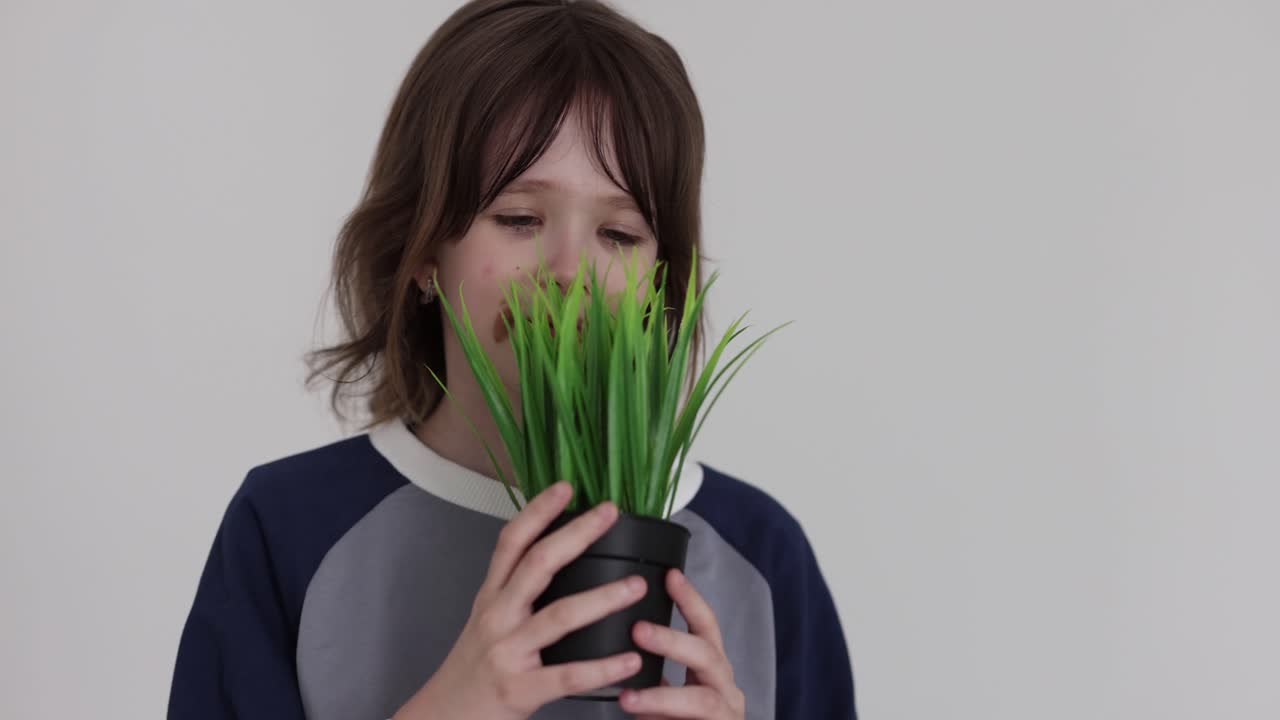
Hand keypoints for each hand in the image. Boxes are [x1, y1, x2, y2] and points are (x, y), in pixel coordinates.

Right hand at [393, 481, 646, 719]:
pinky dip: (603, 667)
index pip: (511, 542)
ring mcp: (507, 652)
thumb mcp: (486, 621)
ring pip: (560, 616)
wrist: (441, 717)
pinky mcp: (519, 690)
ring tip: (636, 586)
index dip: (537, 511)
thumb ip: (515, 592)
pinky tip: (630, 659)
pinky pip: (568, 675)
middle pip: (538, 565)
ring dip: (603, 598)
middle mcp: (497, 617)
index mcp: (491, 597)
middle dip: (576, 535)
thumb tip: (556, 557)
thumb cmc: (472, 670)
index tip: (566, 487)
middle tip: (610, 513)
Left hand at [617, 568, 745, 718]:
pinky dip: (663, 716)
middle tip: (638, 630)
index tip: (669, 575)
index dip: (690, 600)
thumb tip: (620, 644)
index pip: (705, 626)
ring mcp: (727, 715)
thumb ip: (652, 673)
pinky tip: (638, 714)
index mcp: (711, 670)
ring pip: (703, 699)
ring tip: (627, 697)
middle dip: (673, 640)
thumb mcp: (663, 696)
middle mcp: (725, 689)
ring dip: (663, 695)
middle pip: (708, 654)